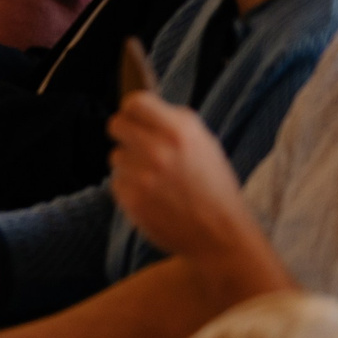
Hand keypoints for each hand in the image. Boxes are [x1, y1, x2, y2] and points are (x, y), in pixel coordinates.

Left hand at [107, 92, 259, 264]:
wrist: (221, 235)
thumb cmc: (214, 186)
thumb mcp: (204, 142)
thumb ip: (172, 121)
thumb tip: (140, 107)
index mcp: (179, 131)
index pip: (134, 102)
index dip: (134, 110)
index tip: (137, 117)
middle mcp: (157, 149)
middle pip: (116, 125)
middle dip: (127, 134)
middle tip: (140, 146)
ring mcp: (141, 175)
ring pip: (116, 156)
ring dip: (130, 164)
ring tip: (156, 179)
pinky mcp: (131, 198)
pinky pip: (117, 182)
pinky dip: (130, 188)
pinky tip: (153, 197)